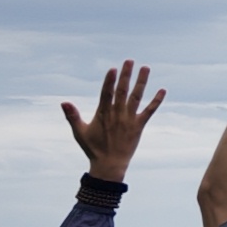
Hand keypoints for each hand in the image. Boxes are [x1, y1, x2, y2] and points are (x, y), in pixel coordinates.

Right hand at [63, 60, 167, 180]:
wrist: (109, 165)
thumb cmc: (93, 148)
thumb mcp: (80, 132)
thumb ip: (72, 116)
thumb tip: (63, 102)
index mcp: (103, 114)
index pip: (106, 93)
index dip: (110, 81)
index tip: (113, 69)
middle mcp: (117, 114)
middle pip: (122, 91)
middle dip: (126, 75)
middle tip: (129, 60)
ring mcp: (129, 119)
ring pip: (136, 97)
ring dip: (141, 82)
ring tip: (145, 68)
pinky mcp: (139, 126)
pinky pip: (149, 111)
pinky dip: (156, 101)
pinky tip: (163, 90)